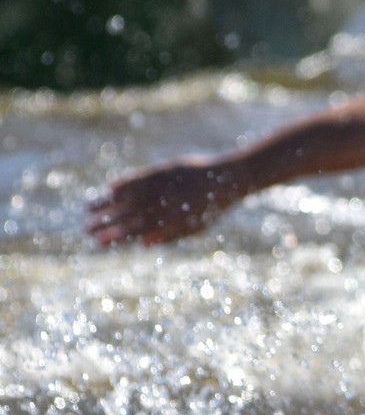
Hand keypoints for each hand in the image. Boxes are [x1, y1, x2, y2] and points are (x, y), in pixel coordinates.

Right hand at [86, 157, 238, 246]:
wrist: (228, 178)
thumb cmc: (211, 208)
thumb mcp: (194, 226)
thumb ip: (169, 235)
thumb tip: (142, 244)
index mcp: (171, 220)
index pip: (137, 230)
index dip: (116, 236)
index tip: (99, 242)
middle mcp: (164, 202)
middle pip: (128, 214)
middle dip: (105, 222)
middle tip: (86, 229)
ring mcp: (162, 185)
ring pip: (129, 195)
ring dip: (107, 203)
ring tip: (88, 209)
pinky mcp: (162, 170)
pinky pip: (139, 178)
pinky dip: (123, 183)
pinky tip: (108, 189)